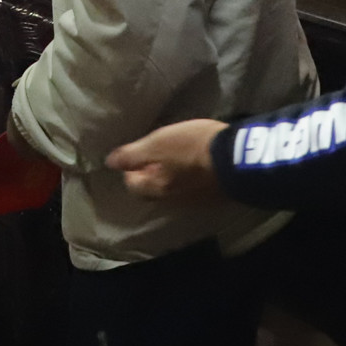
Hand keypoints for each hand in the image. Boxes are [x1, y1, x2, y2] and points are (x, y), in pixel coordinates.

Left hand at [105, 119, 227, 200]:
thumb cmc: (193, 147)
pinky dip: (189, 179)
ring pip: (174, 192)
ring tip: (175, 159)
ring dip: (170, 177)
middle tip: (154, 157)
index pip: (133, 185)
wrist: (237, 158)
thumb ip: (132, 154)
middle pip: (153, 191)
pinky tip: (195, 165)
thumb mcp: (158, 143)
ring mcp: (196, 202)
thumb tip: (108, 162)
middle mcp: (174, 202)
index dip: (130, 169)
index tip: (135, 155)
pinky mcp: (214, 198)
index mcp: (157, 189)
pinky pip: (193, 190)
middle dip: (150, 175)